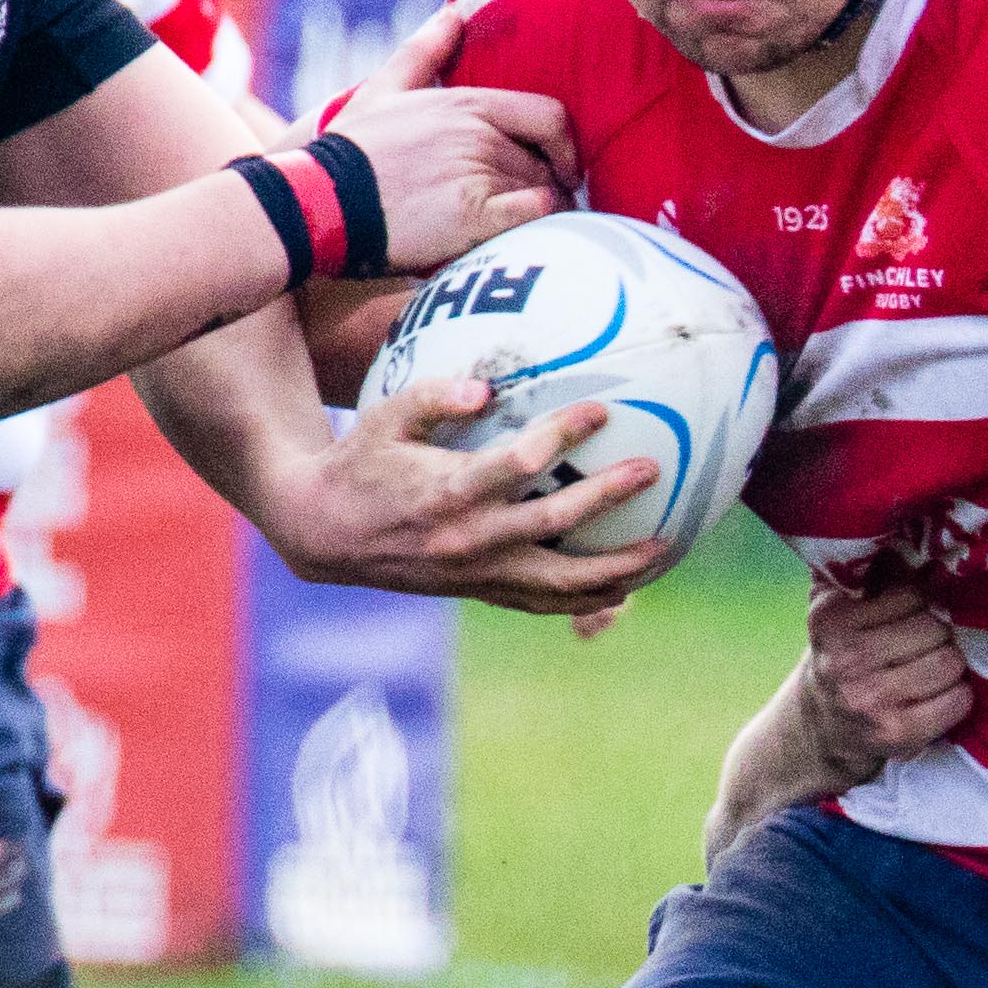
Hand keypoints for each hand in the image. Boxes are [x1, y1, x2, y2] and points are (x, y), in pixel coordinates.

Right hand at [264, 364, 669, 613]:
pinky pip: (542, 603)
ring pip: (560, 581)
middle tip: (653, 470)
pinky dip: (586, 598)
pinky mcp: (478, 592)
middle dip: (609, 496)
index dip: (563, 435)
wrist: (323, 534)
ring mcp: (476, 573)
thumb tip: (487, 384)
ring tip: (663, 549)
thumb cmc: (358, 464)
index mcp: (447, 491)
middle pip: (555, 522)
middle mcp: (468, 539)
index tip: (600, 411)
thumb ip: (433, 397)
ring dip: (615, 567)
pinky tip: (623, 585)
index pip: (519, 463)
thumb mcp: (383, 419)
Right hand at [304, 7, 574, 274]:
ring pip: (544, 193)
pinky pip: (535, 216)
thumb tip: (452, 13)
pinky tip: (529, 240)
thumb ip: (424, 52)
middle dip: (550, 189)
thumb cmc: (349, 152)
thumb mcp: (383, 90)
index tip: (561, 169)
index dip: (565, 147)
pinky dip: (543, 226)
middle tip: (537, 214)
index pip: (550, 116)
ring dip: (545, 216)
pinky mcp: (473, 216)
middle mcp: (478, 134)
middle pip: (547, 164)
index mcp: (467, 104)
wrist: (317, 202)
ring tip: (527, 235)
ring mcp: (477, 173)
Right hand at [799, 575, 972, 769]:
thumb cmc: (844, 654)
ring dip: (949, 665)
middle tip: (926, 646)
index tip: (913, 615)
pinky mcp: (897, 733)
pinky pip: (958, 701)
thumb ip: (881, 576)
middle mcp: (845, 659)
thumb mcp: (845, 608)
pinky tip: (937, 696)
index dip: (922, 602)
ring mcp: (870, 699)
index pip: (911, 594)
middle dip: (938, 634)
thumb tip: (937, 567)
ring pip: (949, 662)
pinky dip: (957, 696)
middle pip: (934, 628)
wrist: (822, 725)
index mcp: (831, 619)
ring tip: (931, 668)